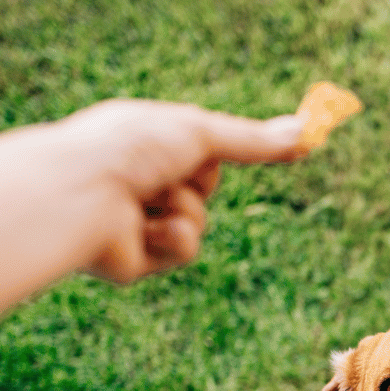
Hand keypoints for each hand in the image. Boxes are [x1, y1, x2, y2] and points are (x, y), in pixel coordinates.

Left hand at [34, 99, 312, 283]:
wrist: (82, 193)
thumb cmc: (130, 149)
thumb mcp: (200, 134)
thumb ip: (252, 140)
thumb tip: (307, 130)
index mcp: (142, 142)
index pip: (198, 148)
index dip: (219, 150)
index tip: (267, 150)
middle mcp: (136, 179)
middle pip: (202, 186)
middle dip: (199, 181)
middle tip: (178, 171)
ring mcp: (135, 220)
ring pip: (197, 221)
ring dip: (186, 209)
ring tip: (152, 199)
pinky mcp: (136, 260)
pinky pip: (184, 250)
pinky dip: (175, 238)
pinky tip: (148, 229)